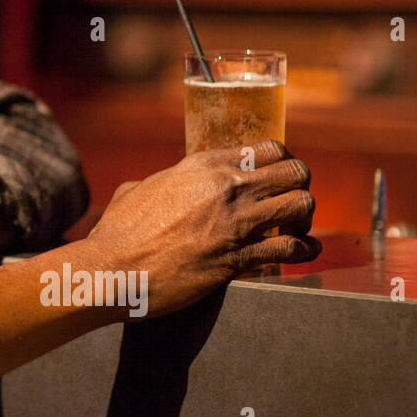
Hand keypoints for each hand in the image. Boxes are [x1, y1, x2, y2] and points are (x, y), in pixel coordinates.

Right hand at [80, 139, 317, 319]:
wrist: (113, 268)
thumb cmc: (118, 232)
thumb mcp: (136, 190)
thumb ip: (160, 182)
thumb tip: (156, 187)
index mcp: (204, 165)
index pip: (268, 148)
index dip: (281, 163)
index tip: (276, 179)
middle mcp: (227, 187)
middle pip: (295, 171)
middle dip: (298, 187)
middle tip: (287, 206)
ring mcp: (236, 222)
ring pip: (302, 204)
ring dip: (303, 219)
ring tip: (292, 230)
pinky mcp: (239, 257)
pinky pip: (292, 248)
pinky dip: (304, 251)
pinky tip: (300, 253)